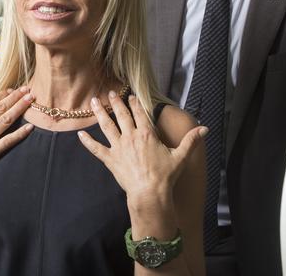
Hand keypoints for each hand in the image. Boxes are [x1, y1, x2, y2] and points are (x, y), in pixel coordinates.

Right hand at [0, 88, 34, 187]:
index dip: (1, 95)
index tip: (10, 89)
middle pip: (1, 107)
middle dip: (15, 97)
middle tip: (27, 89)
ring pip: (8, 119)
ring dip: (20, 108)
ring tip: (31, 99)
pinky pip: (10, 140)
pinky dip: (21, 133)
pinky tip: (31, 127)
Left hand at [78, 92, 206, 202]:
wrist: (149, 194)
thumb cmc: (165, 175)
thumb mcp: (181, 156)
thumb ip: (191, 140)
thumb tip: (205, 129)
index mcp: (147, 134)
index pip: (140, 113)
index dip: (135, 102)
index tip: (131, 94)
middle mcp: (131, 137)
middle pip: (122, 115)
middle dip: (116, 102)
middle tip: (110, 92)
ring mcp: (119, 148)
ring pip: (107, 126)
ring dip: (100, 113)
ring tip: (93, 102)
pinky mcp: (111, 160)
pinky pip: (96, 149)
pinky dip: (88, 142)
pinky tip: (80, 134)